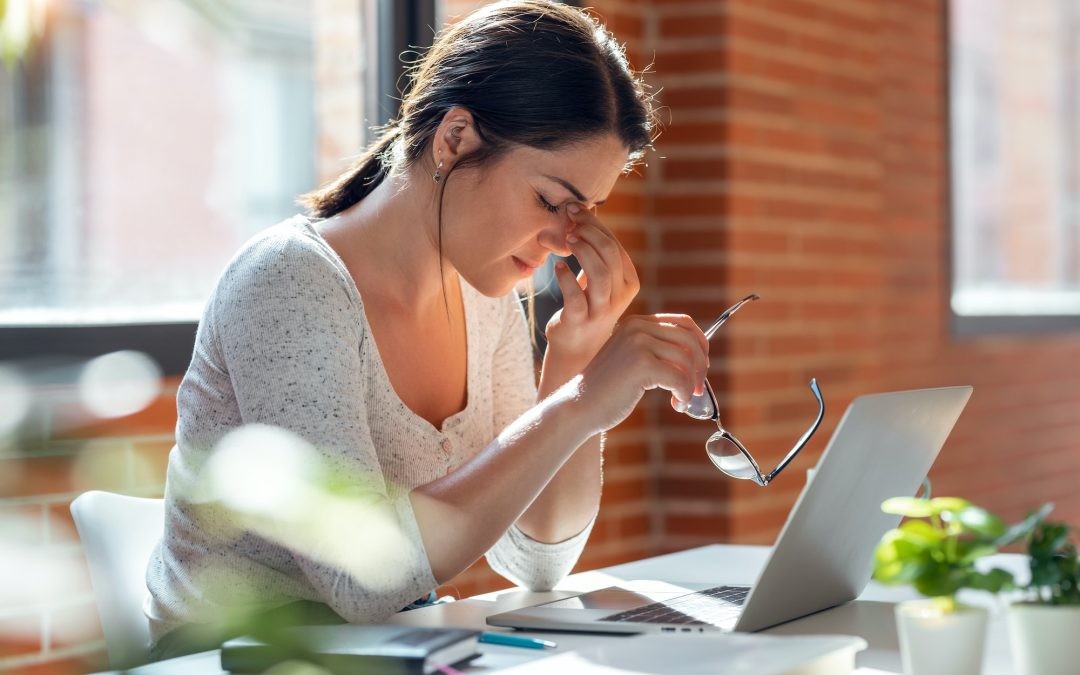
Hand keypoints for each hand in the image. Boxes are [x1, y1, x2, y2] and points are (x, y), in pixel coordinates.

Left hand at [544, 204, 638, 372]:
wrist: (576, 347)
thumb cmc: (586, 305)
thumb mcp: (598, 279)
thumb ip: (595, 251)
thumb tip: (583, 209)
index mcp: (629, 282)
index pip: (616, 246)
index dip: (596, 225)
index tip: (576, 210)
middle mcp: (620, 296)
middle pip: (610, 254)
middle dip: (589, 232)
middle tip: (569, 221)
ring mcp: (601, 310)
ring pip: (599, 273)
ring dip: (582, 250)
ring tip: (567, 239)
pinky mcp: (580, 321)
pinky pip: (575, 296)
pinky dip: (566, 278)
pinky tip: (559, 267)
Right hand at [572, 314, 709, 435]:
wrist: (580, 405)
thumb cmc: (607, 389)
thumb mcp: (631, 359)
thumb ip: (656, 350)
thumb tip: (697, 355)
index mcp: (636, 323)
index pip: (683, 322)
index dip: (700, 343)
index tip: (701, 366)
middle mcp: (638, 327)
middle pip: (689, 339)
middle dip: (700, 365)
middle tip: (697, 388)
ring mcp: (639, 343)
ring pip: (687, 359)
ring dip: (691, 384)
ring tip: (682, 400)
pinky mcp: (642, 364)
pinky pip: (679, 378)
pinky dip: (683, 394)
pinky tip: (676, 405)